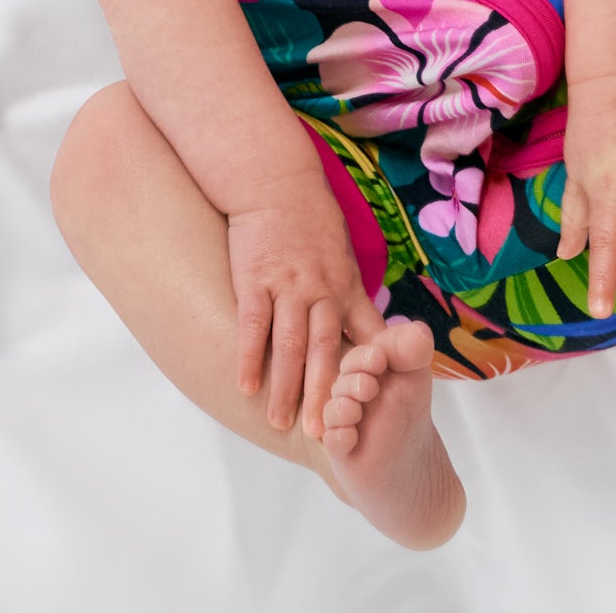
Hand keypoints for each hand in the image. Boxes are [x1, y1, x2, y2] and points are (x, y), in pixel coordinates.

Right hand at [225, 175, 385, 439]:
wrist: (277, 182)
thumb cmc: (312, 222)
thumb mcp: (343, 257)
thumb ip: (351, 299)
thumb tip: (371, 339)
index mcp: (346, 286)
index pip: (362, 338)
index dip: (367, 375)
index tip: (370, 408)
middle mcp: (321, 289)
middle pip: (327, 350)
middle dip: (327, 394)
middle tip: (325, 433)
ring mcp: (287, 285)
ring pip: (290, 344)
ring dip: (286, 386)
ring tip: (280, 423)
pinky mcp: (255, 280)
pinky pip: (253, 325)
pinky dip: (249, 357)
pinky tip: (245, 386)